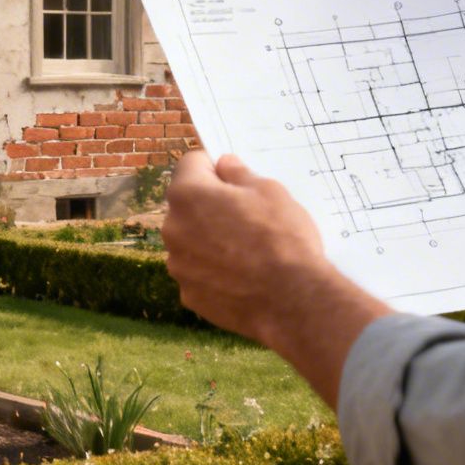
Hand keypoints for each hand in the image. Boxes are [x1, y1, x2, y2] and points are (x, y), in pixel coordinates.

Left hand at [165, 151, 390, 405]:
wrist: (292, 301)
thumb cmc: (282, 238)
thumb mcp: (270, 192)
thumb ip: (240, 174)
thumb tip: (224, 165)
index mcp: (188, 194)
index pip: (190, 164)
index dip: (214, 167)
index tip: (234, 179)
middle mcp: (172, 228)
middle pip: (187, 205)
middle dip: (209, 206)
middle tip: (245, 218)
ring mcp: (178, 265)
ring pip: (190, 241)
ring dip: (208, 240)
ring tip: (246, 252)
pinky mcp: (189, 295)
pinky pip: (198, 273)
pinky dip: (213, 271)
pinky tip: (241, 278)